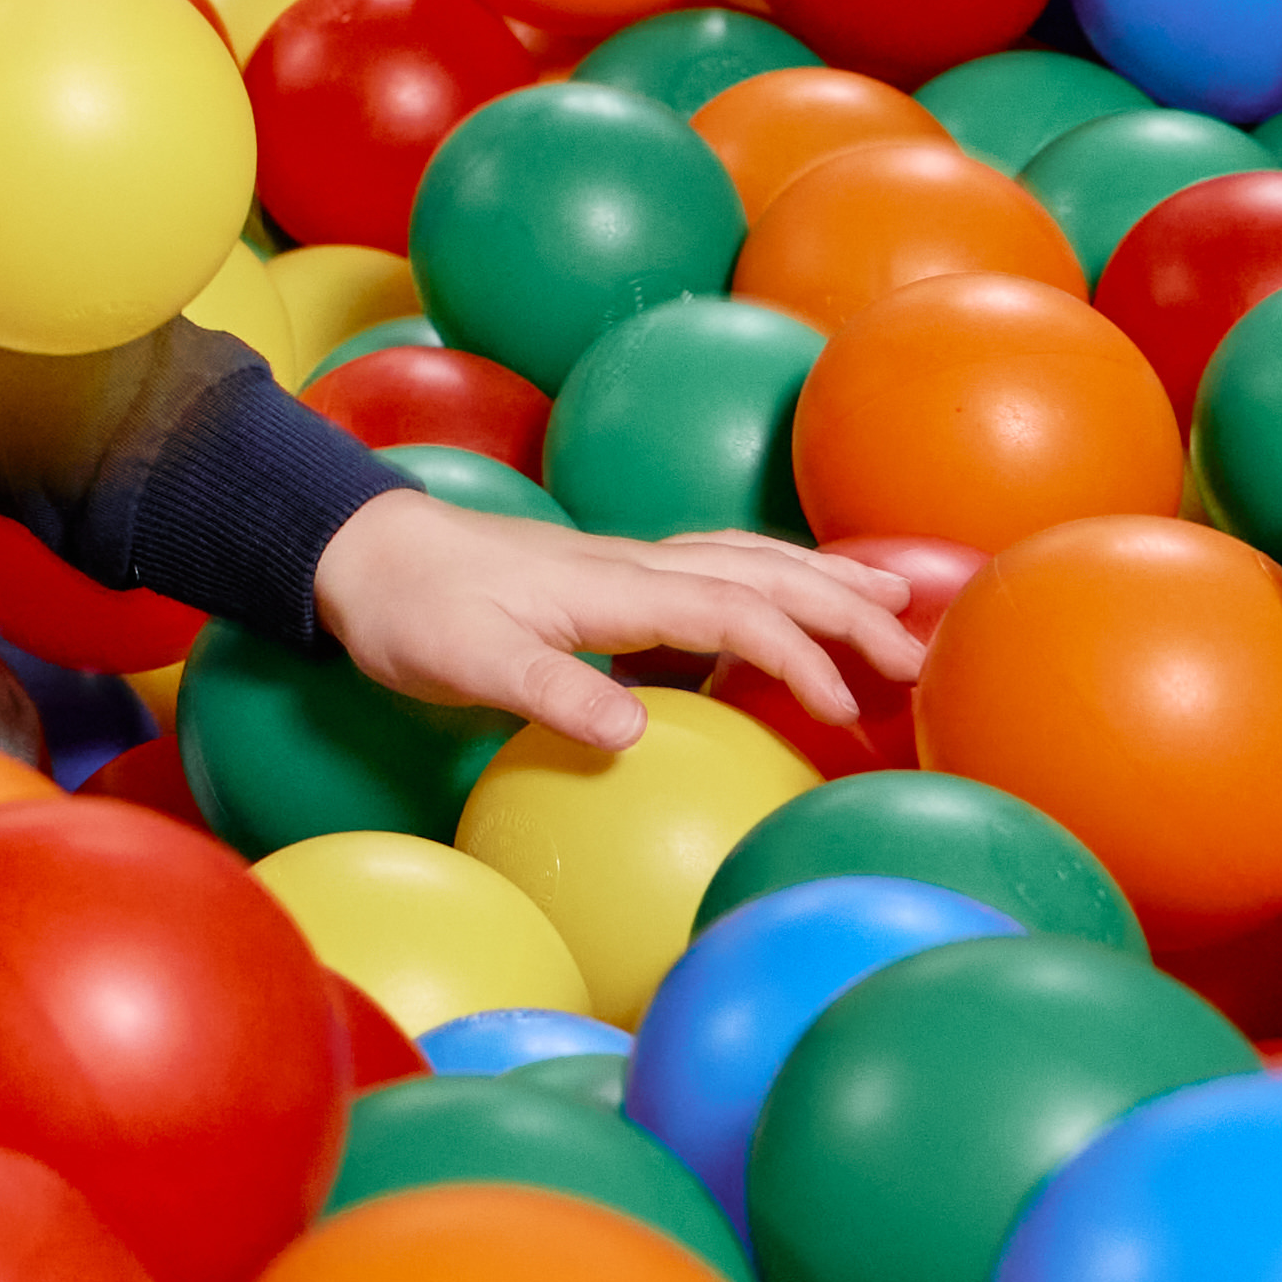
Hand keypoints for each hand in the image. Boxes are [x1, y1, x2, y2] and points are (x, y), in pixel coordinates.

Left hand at [309, 485, 928, 757]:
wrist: (363, 551)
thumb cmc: (412, 611)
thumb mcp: (467, 664)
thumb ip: (552, 691)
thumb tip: (633, 730)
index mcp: (615, 587)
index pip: (735, 611)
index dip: (798, 654)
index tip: (844, 708)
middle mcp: (635, 566)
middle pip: (765, 575)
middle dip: (845, 609)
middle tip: (919, 652)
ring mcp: (628, 567)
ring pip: (748, 560)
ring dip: (823, 579)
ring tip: (893, 600)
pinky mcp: (614, 580)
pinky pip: (717, 570)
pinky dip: (773, 578)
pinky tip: (793, 598)